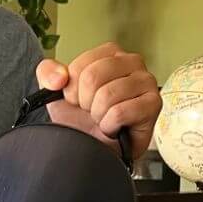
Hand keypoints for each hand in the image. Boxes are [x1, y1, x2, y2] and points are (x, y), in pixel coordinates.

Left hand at [36, 42, 161, 160]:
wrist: (95, 148)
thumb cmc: (82, 119)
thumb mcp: (57, 93)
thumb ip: (47, 73)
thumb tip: (59, 77)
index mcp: (110, 53)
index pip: (80, 66)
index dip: (72, 90)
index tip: (78, 100)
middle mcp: (132, 61)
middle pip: (92, 77)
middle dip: (85, 103)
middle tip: (92, 111)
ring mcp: (146, 81)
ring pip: (107, 95)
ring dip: (98, 115)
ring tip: (104, 119)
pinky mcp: (154, 103)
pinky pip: (120, 112)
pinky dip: (110, 125)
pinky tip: (115, 127)